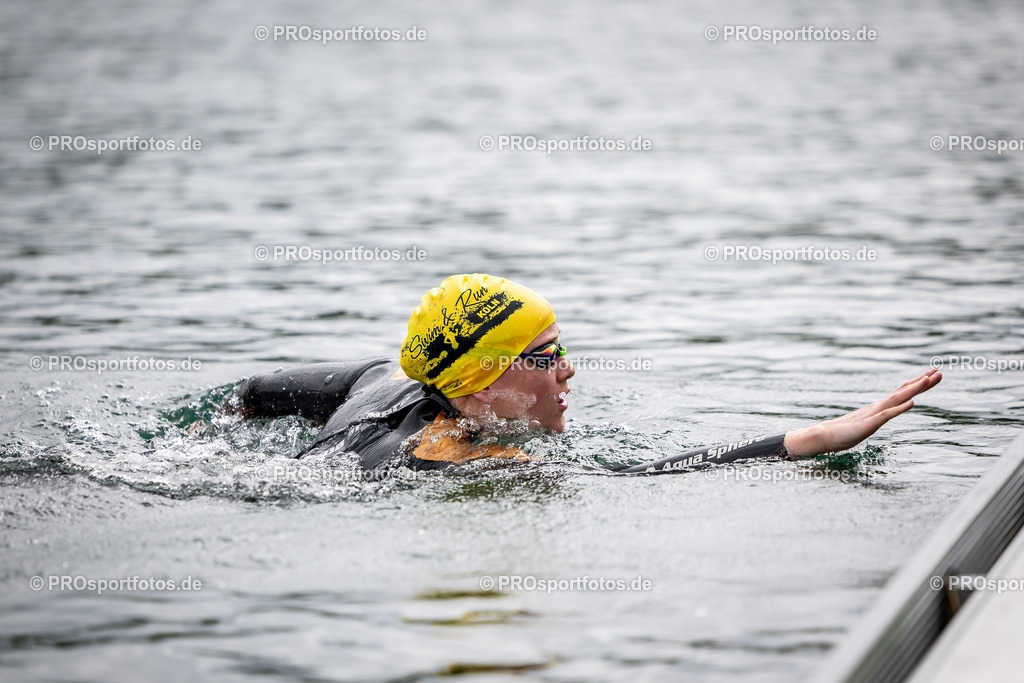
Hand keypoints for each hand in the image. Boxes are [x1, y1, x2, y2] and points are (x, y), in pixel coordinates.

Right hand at [783, 368, 941, 457]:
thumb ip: (875, 419)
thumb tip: (882, 416)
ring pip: (897, 398)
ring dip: (914, 389)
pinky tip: (912, 403)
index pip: (902, 392)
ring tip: (929, 379)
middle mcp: (879, 406)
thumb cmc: (843, 432)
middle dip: (922, 381)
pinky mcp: (869, 423)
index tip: (932, 375)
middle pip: (903, 391)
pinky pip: (888, 414)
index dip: (917, 383)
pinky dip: (901, 408)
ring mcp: (874, 413)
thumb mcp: (866, 425)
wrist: (824, 435)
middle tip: (939, 370)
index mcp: (879, 407)